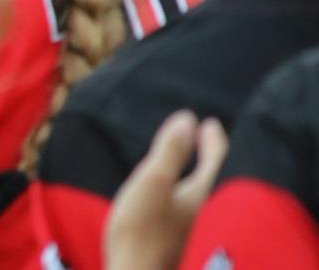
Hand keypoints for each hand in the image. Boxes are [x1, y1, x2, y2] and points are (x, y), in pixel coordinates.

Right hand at [103, 111, 226, 269]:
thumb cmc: (142, 229)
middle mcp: (201, 211)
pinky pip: (190, 207)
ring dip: (200, 173)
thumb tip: (188, 118)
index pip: (215, 160)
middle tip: (206, 137)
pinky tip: (173, 196)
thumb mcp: (152, 181)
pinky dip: (188, 190)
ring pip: (203, 193)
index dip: (213, 140)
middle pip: (214, 177)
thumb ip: (170, 151)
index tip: (210, 123)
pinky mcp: (176, 240)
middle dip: (211, 156)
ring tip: (192, 162)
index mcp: (199, 194)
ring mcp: (190, 228)